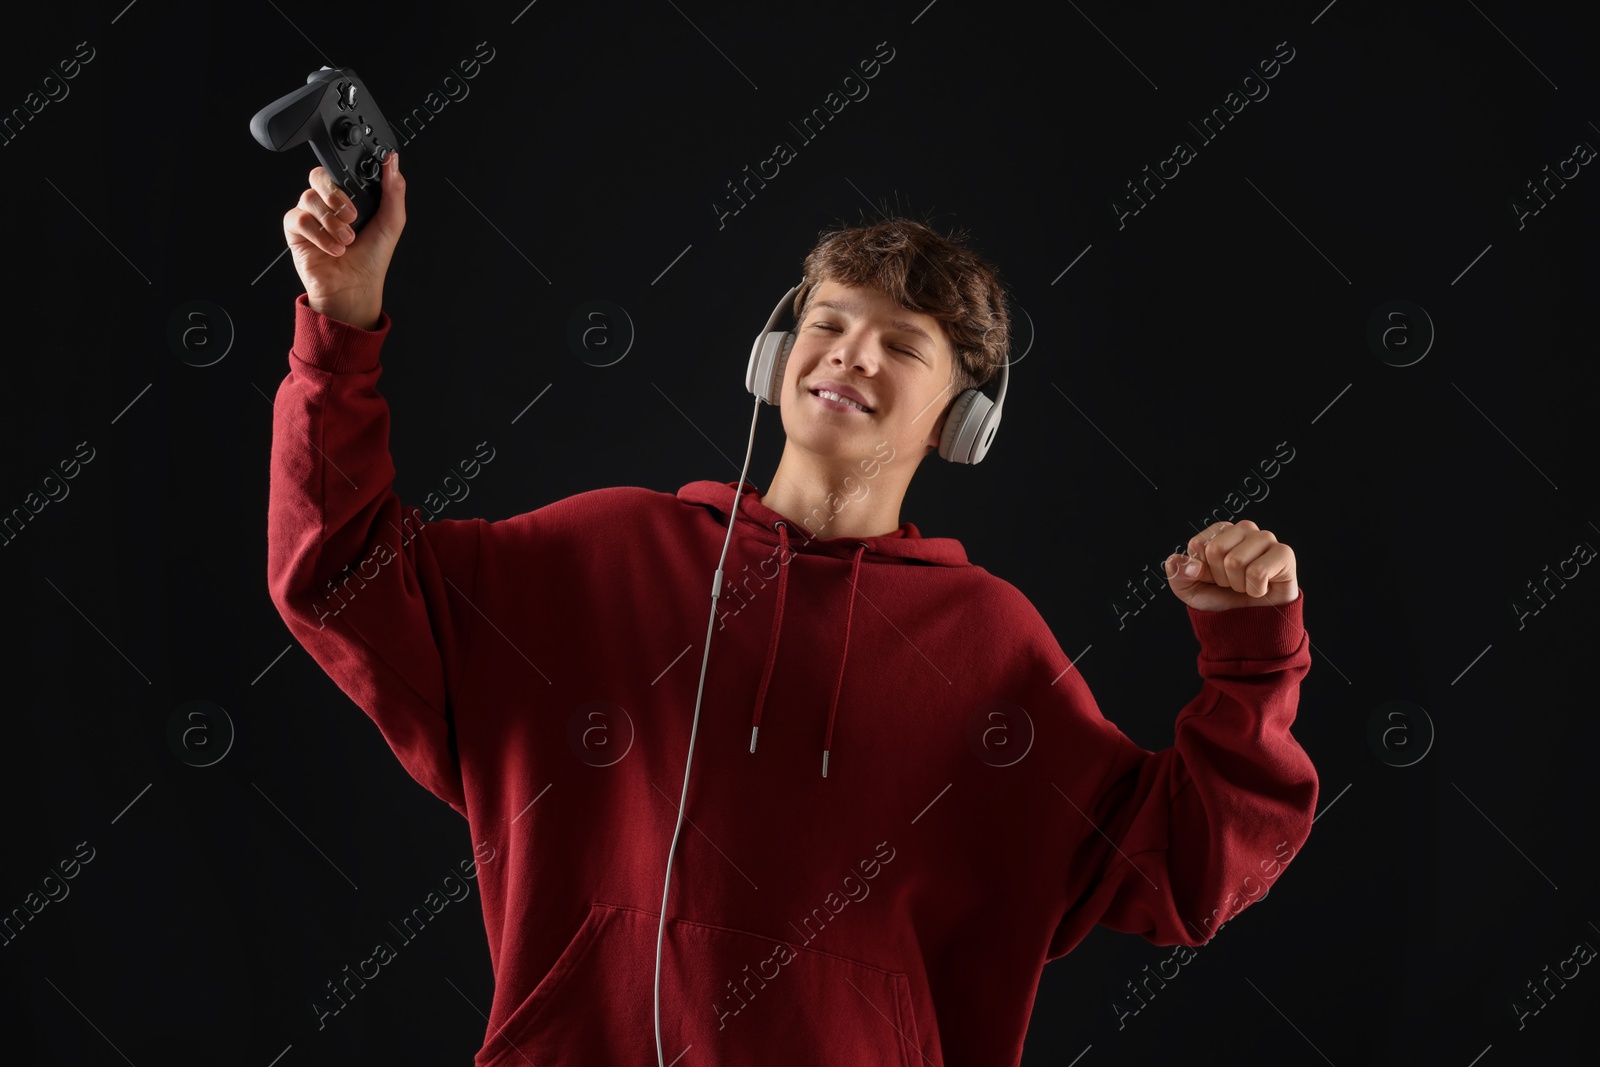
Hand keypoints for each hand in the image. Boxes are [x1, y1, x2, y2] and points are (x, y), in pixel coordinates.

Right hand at [282, 152, 405, 329]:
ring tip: (346, 240)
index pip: (341, 170)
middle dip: (336, 195)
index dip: (347, 173)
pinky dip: (318, 234)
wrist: (355, 288)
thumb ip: (393, 189)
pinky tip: (334, 248)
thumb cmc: (372, 259)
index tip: (360, 185)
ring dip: (331, 221)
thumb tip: (393, 160)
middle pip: (319, 176)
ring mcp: (311, 216)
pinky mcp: (296, 231)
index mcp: (350, 197)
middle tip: (353, 216)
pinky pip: (298, 218)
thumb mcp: (392, 222)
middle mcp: (329, 203)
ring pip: (309, 197)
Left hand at [1162, 520, 1298, 611]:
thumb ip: (1178, 574)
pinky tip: (1262, 588)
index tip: (1213, 577)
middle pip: (1216, 550)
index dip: (1202, 570)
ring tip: (1247, 585)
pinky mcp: (1284, 554)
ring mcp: (1266, 539)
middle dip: (1220, 577)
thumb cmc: (1222, 598)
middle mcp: (1244, 529)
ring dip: (1237, 584)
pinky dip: (1255, 589)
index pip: (1198, 545)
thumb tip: (1180, 562)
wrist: (1251, 622)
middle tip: (1232, 583)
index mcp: (1221, 531)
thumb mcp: (1190, 590)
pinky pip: (1257, 572)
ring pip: (1236, 561)